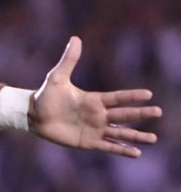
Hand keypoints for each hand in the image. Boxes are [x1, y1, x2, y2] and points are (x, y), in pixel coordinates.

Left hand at [29, 36, 161, 157]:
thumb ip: (69, 60)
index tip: (148, 94)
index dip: (132, 96)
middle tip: (158, 112)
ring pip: (120, 132)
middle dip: (140, 114)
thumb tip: (75, 38)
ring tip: (153, 138)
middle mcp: (98, 115)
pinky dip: (122, 150)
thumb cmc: (46, 96)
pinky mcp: (88, 142)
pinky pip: (108, 146)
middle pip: (124, 114)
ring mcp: (94, 129)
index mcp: (94, 100)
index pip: (118, 98)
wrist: (33, 115)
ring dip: (136, 136)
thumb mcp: (57, 77)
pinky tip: (136, 153)